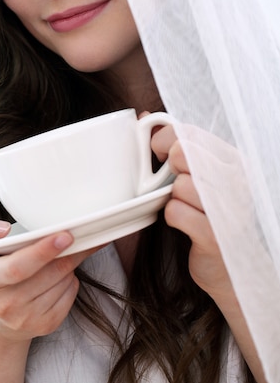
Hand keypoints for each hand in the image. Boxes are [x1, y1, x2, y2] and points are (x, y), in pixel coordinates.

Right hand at [0, 217, 92, 343]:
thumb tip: (4, 229)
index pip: (17, 268)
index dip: (42, 251)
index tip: (65, 236)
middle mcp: (5, 305)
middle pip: (49, 272)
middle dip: (69, 251)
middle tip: (79, 234)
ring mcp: (26, 318)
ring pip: (64, 280)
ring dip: (70, 262)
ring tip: (60, 252)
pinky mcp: (46, 325)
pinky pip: (71, 293)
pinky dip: (71, 278)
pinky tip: (58, 273)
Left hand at [151, 125, 232, 299]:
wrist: (228, 265)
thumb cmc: (207, 212)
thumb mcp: (197, 173)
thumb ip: (175, 142)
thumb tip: (145, 116)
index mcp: (233, 159)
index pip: (188, 132)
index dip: (166, 141)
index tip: (163, 156)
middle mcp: (237, 180)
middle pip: (183, 154)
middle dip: (169, 169)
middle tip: (174, 183)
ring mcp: (229, 207)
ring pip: (178, 185)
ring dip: (172, 197)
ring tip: (186, 206)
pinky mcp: (215, 235)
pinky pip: (175, 211)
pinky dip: (172, 217)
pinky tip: (185, 223)